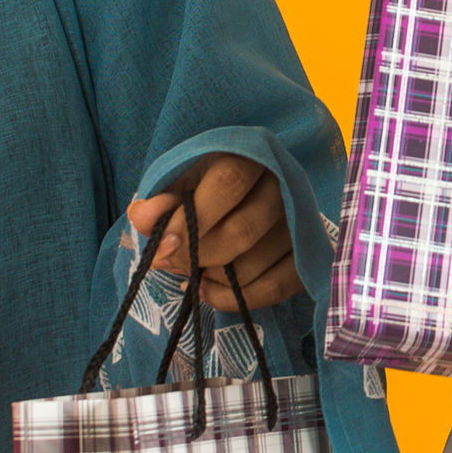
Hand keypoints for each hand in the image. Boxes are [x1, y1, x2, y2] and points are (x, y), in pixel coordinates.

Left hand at [124, 151, 302, 308]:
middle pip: (243, 231)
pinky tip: (209, 292)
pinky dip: (239, 297)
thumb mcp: (179, 183)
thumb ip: (160, 201)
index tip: (162, 247)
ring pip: (256, 264)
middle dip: (197, 256)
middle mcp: (283, 182)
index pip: (228, 183)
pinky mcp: (308, 252)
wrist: (241, 195)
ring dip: (214, 278)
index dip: (192, 220)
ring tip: (191, 272)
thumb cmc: (204, 187)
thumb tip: (142, 217)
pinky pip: (278, 286)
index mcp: (248, 155)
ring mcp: (301, 219)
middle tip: (170, 263)